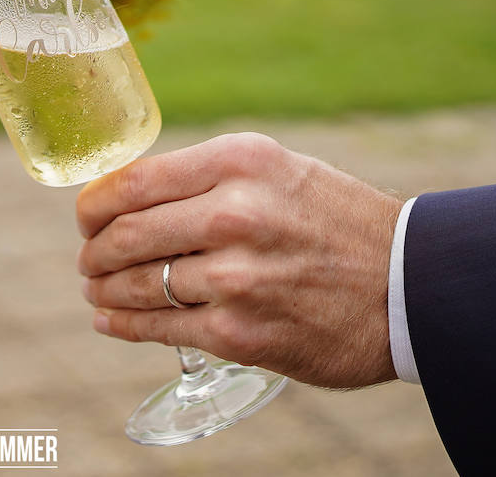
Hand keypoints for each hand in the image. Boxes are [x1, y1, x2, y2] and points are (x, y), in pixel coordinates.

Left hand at [76, 133, 401, 387]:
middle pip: (125, 234)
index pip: (132, 183)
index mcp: (239, 163)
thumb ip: (206, 178)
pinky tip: (111, 320)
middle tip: (88, 259)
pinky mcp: (241, 332)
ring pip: (137, 284)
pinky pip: (161, 328)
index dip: (93, 205)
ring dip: (104, 290)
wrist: (410, 284)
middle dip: (93, 251)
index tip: (85, 217)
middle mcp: (234, 214)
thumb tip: (128, 197)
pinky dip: (124, 326)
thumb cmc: (336, 221)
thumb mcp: (276, 170)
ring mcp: (236, 277)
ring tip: (96, 289)